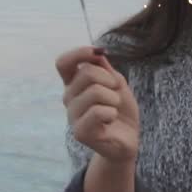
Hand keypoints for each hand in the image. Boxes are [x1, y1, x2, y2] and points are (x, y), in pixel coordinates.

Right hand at [55, 47, 140, 164]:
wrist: (128, 139)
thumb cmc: (120, 110)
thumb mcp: (116, 83)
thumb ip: (105, 68)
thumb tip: (97, 52)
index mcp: (74, 84)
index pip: (63, 63)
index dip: (79, 53)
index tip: (97, 53)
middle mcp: (68, 99)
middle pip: (86, 73)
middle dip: (110, 79)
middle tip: (116, 93)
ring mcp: (72, 116)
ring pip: (95, 92)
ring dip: (113, 99)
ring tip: (113, 109)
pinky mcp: (79, 132)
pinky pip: (98, 112)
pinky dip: (112, 113)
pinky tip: (110, 121)